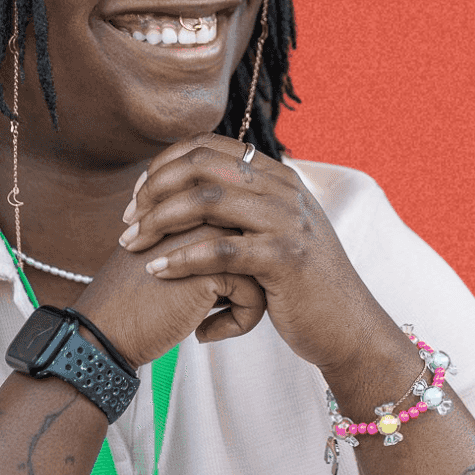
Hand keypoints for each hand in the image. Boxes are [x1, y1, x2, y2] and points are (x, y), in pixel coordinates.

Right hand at [68, 223, 266, 369]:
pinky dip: (239, 322)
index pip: (241, 232)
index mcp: (188, 205)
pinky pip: (254, 294)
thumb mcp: (167, 259)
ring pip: (260, 268)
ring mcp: (209, 236)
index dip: (234, 266)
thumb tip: (243, 252)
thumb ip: (199, 245)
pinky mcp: (214, 268)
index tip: (212, 295)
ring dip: (246, 302)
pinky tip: (204, 333)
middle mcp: (202, 212)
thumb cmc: (134, 301)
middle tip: (219, 309)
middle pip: (255, 248)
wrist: (105, 330)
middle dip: (248, 283)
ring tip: (213, 320)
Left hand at [118, 134, 405, 376]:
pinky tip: (157, 271)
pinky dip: (181, 259)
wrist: (348, 327)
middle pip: (201, 167)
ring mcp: (287, 221)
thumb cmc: (301, 284)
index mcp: (277, 176)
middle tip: (126, 221)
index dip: (164, 164)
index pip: (208, 147)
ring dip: (159, 221)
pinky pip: (221, 251)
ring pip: (206, 202)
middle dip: (153, 191)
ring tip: (132, 245)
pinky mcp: (286, 259)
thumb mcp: (275, 232)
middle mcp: (283, 189)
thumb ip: (244, 207)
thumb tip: (191, 190)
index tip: (137, 195)